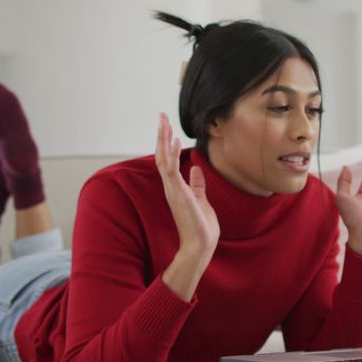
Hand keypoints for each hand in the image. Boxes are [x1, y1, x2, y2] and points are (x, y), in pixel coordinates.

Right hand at [155, 113, 219, 259]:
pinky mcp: (178, 193)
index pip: (167, 160)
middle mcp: (170, 186)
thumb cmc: (200, 225)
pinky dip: (171, 154)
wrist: (201, 244)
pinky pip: (171, 170)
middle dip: (161, 135)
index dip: (166, 143)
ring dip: (163, 140)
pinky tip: (173, 141)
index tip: (168, 127)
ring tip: (164, 122)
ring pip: (163, 159)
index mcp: (175, 186)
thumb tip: (196, 169)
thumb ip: (197, 183)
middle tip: (161, 116)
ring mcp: (172, 189)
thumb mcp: (200, 198)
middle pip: (161, 155)